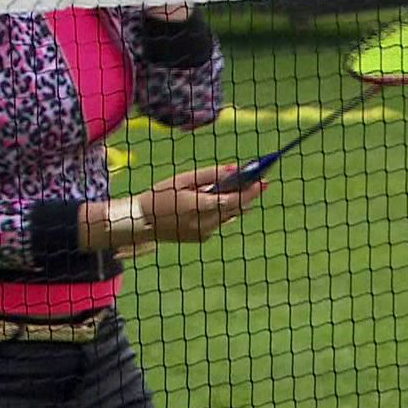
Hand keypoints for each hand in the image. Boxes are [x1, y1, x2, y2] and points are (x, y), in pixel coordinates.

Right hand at [140, 164, 263, 242]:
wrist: (143, 222)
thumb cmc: (162, 194)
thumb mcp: (183, 179)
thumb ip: (209, 175)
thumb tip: (234, 169)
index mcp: (194, 207)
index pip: (228, 200)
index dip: (247, 192)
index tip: (263, 181)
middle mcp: (201, 223)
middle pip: (234, 209)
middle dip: (250, 195)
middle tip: (264, 183)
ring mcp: (203, 233)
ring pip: (230, 216)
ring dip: (240, 202)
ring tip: (250, 187)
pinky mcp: (202, 238)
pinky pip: (220, 222)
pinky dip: (225, 210)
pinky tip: (226, 200)